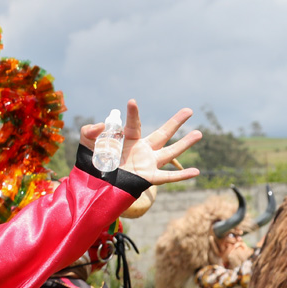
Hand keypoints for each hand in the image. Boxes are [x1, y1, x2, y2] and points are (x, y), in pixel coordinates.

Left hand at [79, 101, 200, 185]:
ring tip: (199, 133)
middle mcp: (142, 151)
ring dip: (185, 144)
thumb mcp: (87, 145)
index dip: (132, 114)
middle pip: (162, 135)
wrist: (96, 186)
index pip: (133, 125)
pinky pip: (167, 177)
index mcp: (129, 141)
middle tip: (189, 110)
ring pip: (170, 153)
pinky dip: (181, 175)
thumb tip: (101, 126)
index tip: (131, 102)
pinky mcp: (148, 178)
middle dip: (175, 123)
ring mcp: (147, 164)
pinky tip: (196, 172)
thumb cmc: (95, 164)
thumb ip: (89, 132)